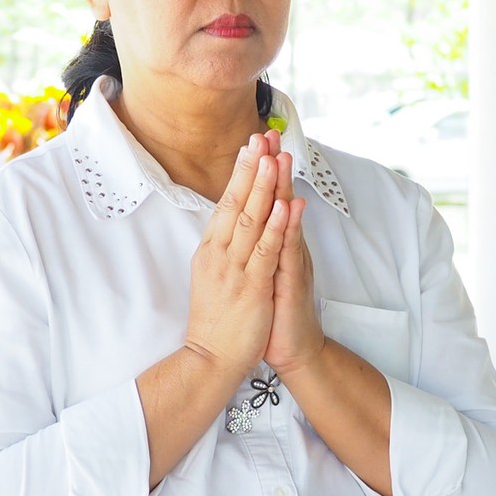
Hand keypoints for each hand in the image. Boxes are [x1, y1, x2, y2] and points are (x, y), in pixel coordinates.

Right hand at [183, 131, 291, 385]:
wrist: (211, 358)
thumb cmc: (217, 318)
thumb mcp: (214, 274)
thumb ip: (224, 246)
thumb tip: (233, 220)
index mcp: (211, 249)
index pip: (227, 202)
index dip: (241, 173)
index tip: (251, 146)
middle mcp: (220, 253)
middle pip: (237, 203)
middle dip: (252, 168)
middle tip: (262, 137)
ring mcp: (235, 269)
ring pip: (252, 221)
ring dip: (264, 187)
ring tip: (273, 158)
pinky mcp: (252, 287)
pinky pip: (266, 251)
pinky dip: (277, 227)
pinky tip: (285, 205)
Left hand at [263, 148, 320, 376]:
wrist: (291, 349)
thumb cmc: (273, 310)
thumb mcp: (260, 270)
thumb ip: (257, 243)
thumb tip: (243, 220)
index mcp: (271, 243)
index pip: (265, 200)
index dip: (259, 171)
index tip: (253, 141)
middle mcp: (284, 246)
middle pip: (278, 200)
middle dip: (272, 167)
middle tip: (269, 134)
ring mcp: (291, 262)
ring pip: (286, 219)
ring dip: (283, 187)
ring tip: (281, 158)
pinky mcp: (294, 282)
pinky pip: (291, 251)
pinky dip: (290, 228)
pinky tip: (291, 205)